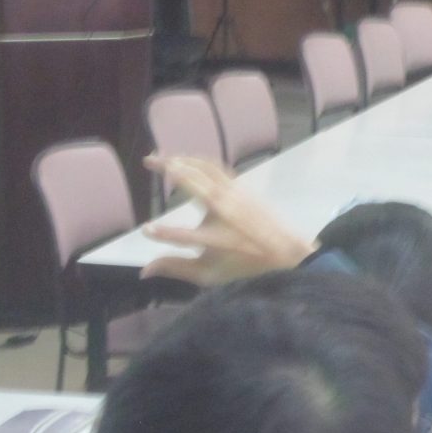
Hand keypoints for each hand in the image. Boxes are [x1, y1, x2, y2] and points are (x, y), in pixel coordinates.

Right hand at [139, 156, 315, 285]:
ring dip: (184, 158)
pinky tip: (188, 160)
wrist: (288, 253)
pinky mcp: (243, 189)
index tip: (146, 230)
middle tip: (147, 160)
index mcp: (219, 240)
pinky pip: (218, 168)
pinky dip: (200, 161)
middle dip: (169, 167)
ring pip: (207, 168)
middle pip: (194, 184)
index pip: (185, 238)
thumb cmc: (246, 268)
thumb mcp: (211, 276)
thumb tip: (143, 272)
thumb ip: (176, 269)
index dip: (165, 235)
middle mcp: (227, 214)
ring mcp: (237, 197)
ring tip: (164, 156)